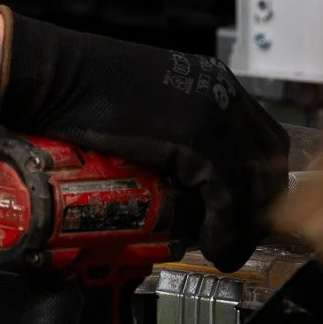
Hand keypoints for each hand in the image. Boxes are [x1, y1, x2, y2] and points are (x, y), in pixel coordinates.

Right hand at [0, 14, 288, 271]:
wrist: (54, 74)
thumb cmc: (82, 89)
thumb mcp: (148, 105)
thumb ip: (175, 127)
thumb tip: (185, 176)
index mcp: (214, 80)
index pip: (263, 138)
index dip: (260, 180)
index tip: (243, 212)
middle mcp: (223, 92)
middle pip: (269, 160)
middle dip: (258, 205)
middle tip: (236, 236)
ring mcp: (213, 113)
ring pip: (252, 181)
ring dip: (242, 224)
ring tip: (224, 249)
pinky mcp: (196, 137)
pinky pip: (228, 194)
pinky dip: (225, 228)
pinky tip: (212, 244)